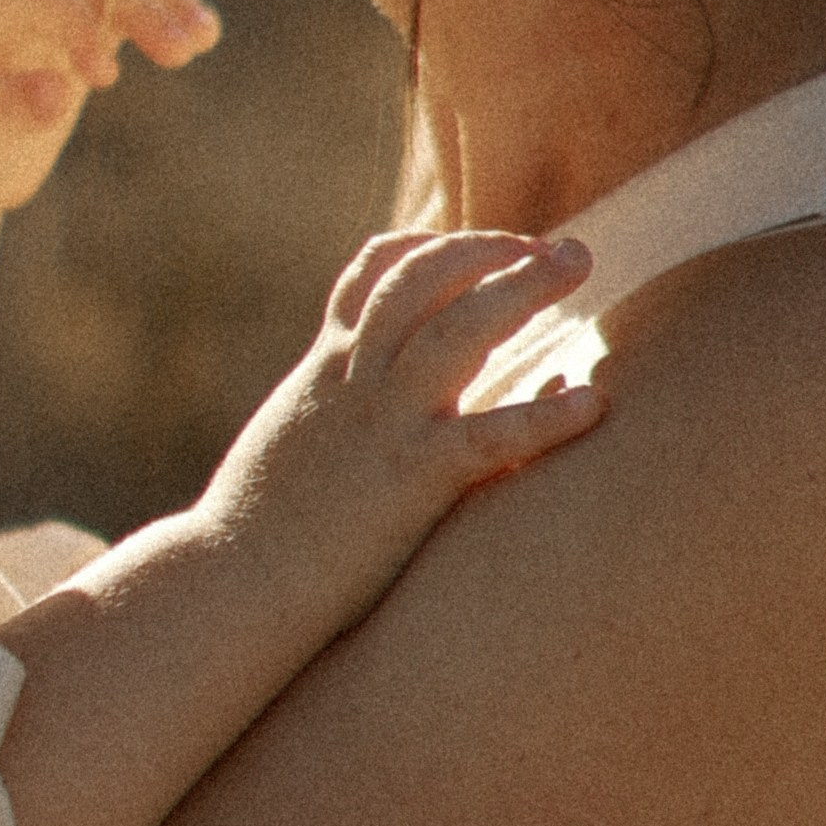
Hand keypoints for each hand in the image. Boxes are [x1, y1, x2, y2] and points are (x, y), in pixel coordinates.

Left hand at [0, 0, 219, 227]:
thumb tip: (57, 90)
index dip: (78, 28)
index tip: (106, 81)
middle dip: (135, 8)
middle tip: (180, 52)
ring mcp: (54, 9)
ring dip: (161, 1)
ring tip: (204, 38)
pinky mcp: (85, 26)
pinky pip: (129, 0)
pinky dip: (168, 9)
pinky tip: (205, 34)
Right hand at [202, 228, 607, 633]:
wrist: (233, 581)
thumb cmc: (256, 526)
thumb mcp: (291, 438)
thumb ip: (328, 404)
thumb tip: (357, 395)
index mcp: (327, 366)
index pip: (376, 272)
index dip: (433, 245)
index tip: (485, 244)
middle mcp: (357, 378)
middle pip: (428, 279)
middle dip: (496, 249)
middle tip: (563, 248)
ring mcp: (386, 422)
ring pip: (459, 327)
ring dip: (521, 288)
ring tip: (577, 267)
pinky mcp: (412, 477)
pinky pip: (491, 433)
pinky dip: (545, 416)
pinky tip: (593, 403)